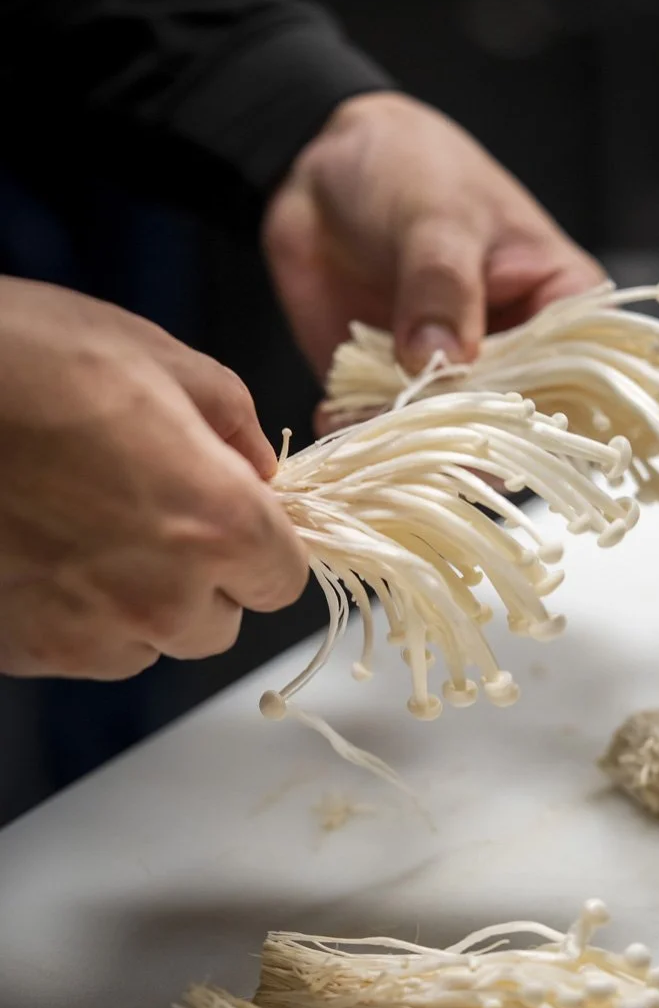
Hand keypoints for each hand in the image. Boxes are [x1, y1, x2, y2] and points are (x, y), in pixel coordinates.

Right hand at [0, 276, 307, 678]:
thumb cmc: (28, 358)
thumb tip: (256, 467)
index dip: (266, 546)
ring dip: (141, 602)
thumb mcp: (156, 358)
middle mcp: (161, 598)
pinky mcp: (24, 650)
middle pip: (219, 623)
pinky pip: (82, 649)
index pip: (283, 580)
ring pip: (150, 643)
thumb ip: (232, 422)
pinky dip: (77, 613)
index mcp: (216, 525)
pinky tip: (44, 551)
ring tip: (89, 528)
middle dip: (204, 577)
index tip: (242, 520)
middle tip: (156, 513)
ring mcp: (87, 634)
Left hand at [262, 91, 603, 431]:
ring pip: (451, 443)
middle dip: (473, 440)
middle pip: (517, 428)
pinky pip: (386, 435)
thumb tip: (442, 362)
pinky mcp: (394, 395)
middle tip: (426, 431)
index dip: (556, 417)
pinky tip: (335, 417)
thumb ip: (442, 285)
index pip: (585, 379)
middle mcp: (516, 356)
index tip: (507, 428)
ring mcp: (455, 382)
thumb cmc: (408, 168)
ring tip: (371, 425)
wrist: (320, 171)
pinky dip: (362, 437)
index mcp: (560, 307)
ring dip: (412, 446)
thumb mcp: (437, 214)